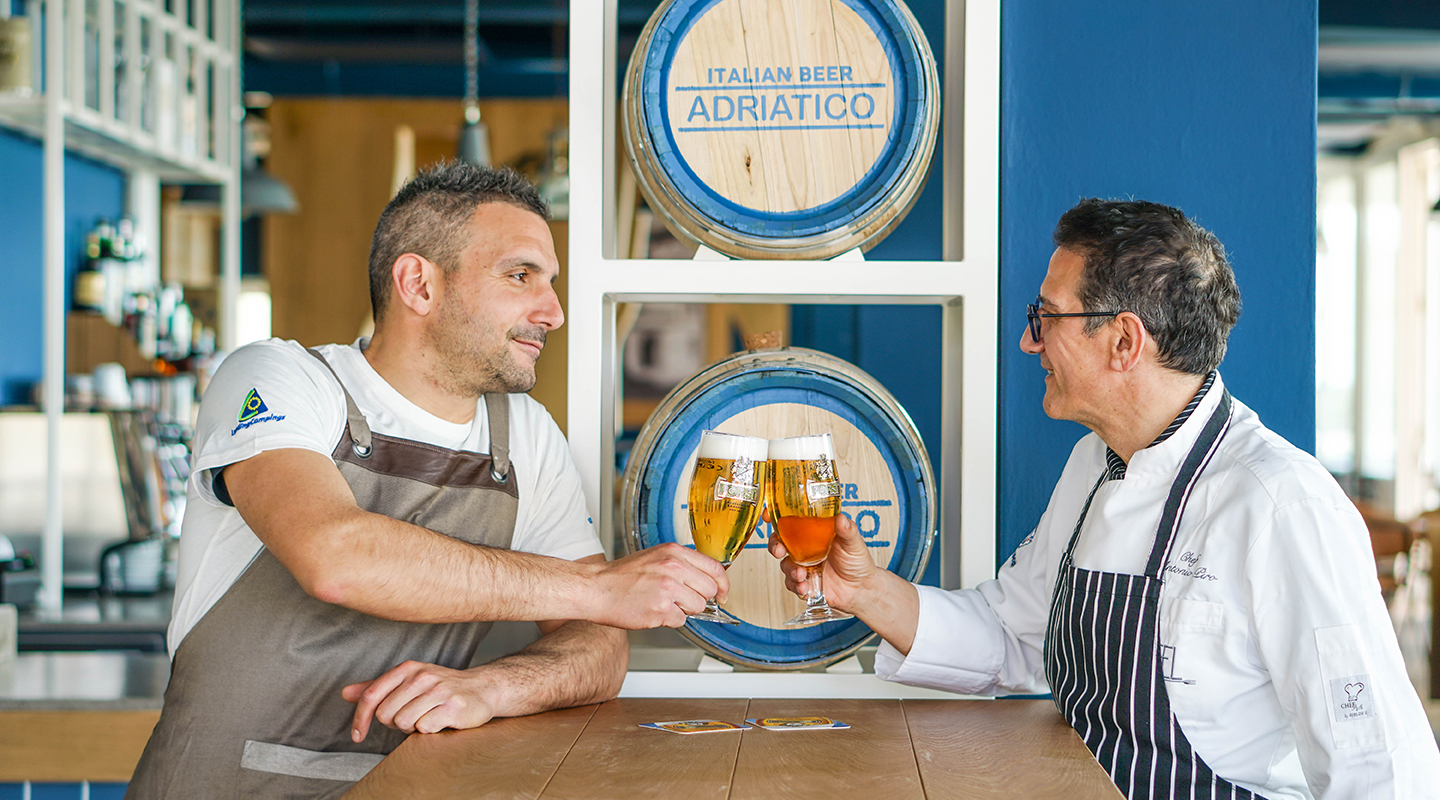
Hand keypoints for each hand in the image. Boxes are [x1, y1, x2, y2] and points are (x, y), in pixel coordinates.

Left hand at [342, 660, 496, 741]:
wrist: (482, 689)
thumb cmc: (442, 688)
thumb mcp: (409, 682)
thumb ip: (377, 688)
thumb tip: (345, 693)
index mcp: (408, 669)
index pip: (371, 695)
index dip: (360, 719)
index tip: (358, 735)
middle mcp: (422, 676)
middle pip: (386, 714)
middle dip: (394, 723)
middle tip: (411, 717)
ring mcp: (438, 691)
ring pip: (404, 723)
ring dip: (412, 728)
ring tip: (426, 718)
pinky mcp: (452, 707)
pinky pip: (424, 728)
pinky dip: (428, 731)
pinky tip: (439, 721)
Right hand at [587, 543, 727, 628]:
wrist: (596, 588)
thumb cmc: (622, 576)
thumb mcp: (655, 557)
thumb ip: (682, 565)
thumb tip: (707, 581)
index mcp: (674, 552)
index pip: (714, 568)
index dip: (723, 585)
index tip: (723, 595)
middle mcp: (673, 567)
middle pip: (709, 591)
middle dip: (698, 599)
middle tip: (679, 599)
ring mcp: (668, 588)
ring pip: (697, 608)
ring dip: (683, 611)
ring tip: (661, 603)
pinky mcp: (660, 609)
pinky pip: (680, 621)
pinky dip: (668, 621)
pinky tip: (652, 611)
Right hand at [768, 511, 874, 612]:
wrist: (861, 589)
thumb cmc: (857, 561)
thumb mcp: (853, 542)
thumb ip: (847, 530)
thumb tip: (840, 518)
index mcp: (813, 533)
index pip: (790, 522)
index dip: (776, 518)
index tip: (768, 516)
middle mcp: (804, 549)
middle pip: (779, 543)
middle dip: (774, 546)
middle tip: (779, 551)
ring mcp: (803, 566)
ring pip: (785, 565)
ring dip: (790, 570)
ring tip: (801, 574)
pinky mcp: (804, 583)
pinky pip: (792, 584)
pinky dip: (796, 586)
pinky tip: (805, 587)